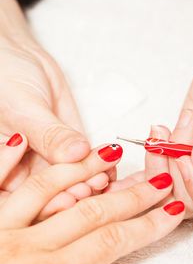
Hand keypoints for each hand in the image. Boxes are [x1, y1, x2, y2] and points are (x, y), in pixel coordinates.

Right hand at [0, 0, 110, 201]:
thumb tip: (75, 154)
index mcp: (6, 170)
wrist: (19, 60)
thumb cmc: (6, 80)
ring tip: (106, 174)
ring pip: (75, 180)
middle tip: (95, 183)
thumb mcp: (23, 109)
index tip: (71, 196)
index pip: (29, 197)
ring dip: (93, 180)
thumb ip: (47, 134)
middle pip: (56, 194)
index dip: (50, 202)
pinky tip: (111, 164)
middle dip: (78, 192)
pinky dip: (101, 166)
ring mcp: (53, 160)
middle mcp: (29, 171)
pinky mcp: (72, 147)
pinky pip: (88, 161)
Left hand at [0, 140, 184, 263]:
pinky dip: (3, 159)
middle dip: (131, 196)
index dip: (145, 226)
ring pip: (48, 186)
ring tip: (109, 153)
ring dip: (82, 168)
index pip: (110, 242)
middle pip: (91, 211)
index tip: (169, 213)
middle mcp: (23, 245)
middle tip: (158, 180)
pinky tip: (19, 141)